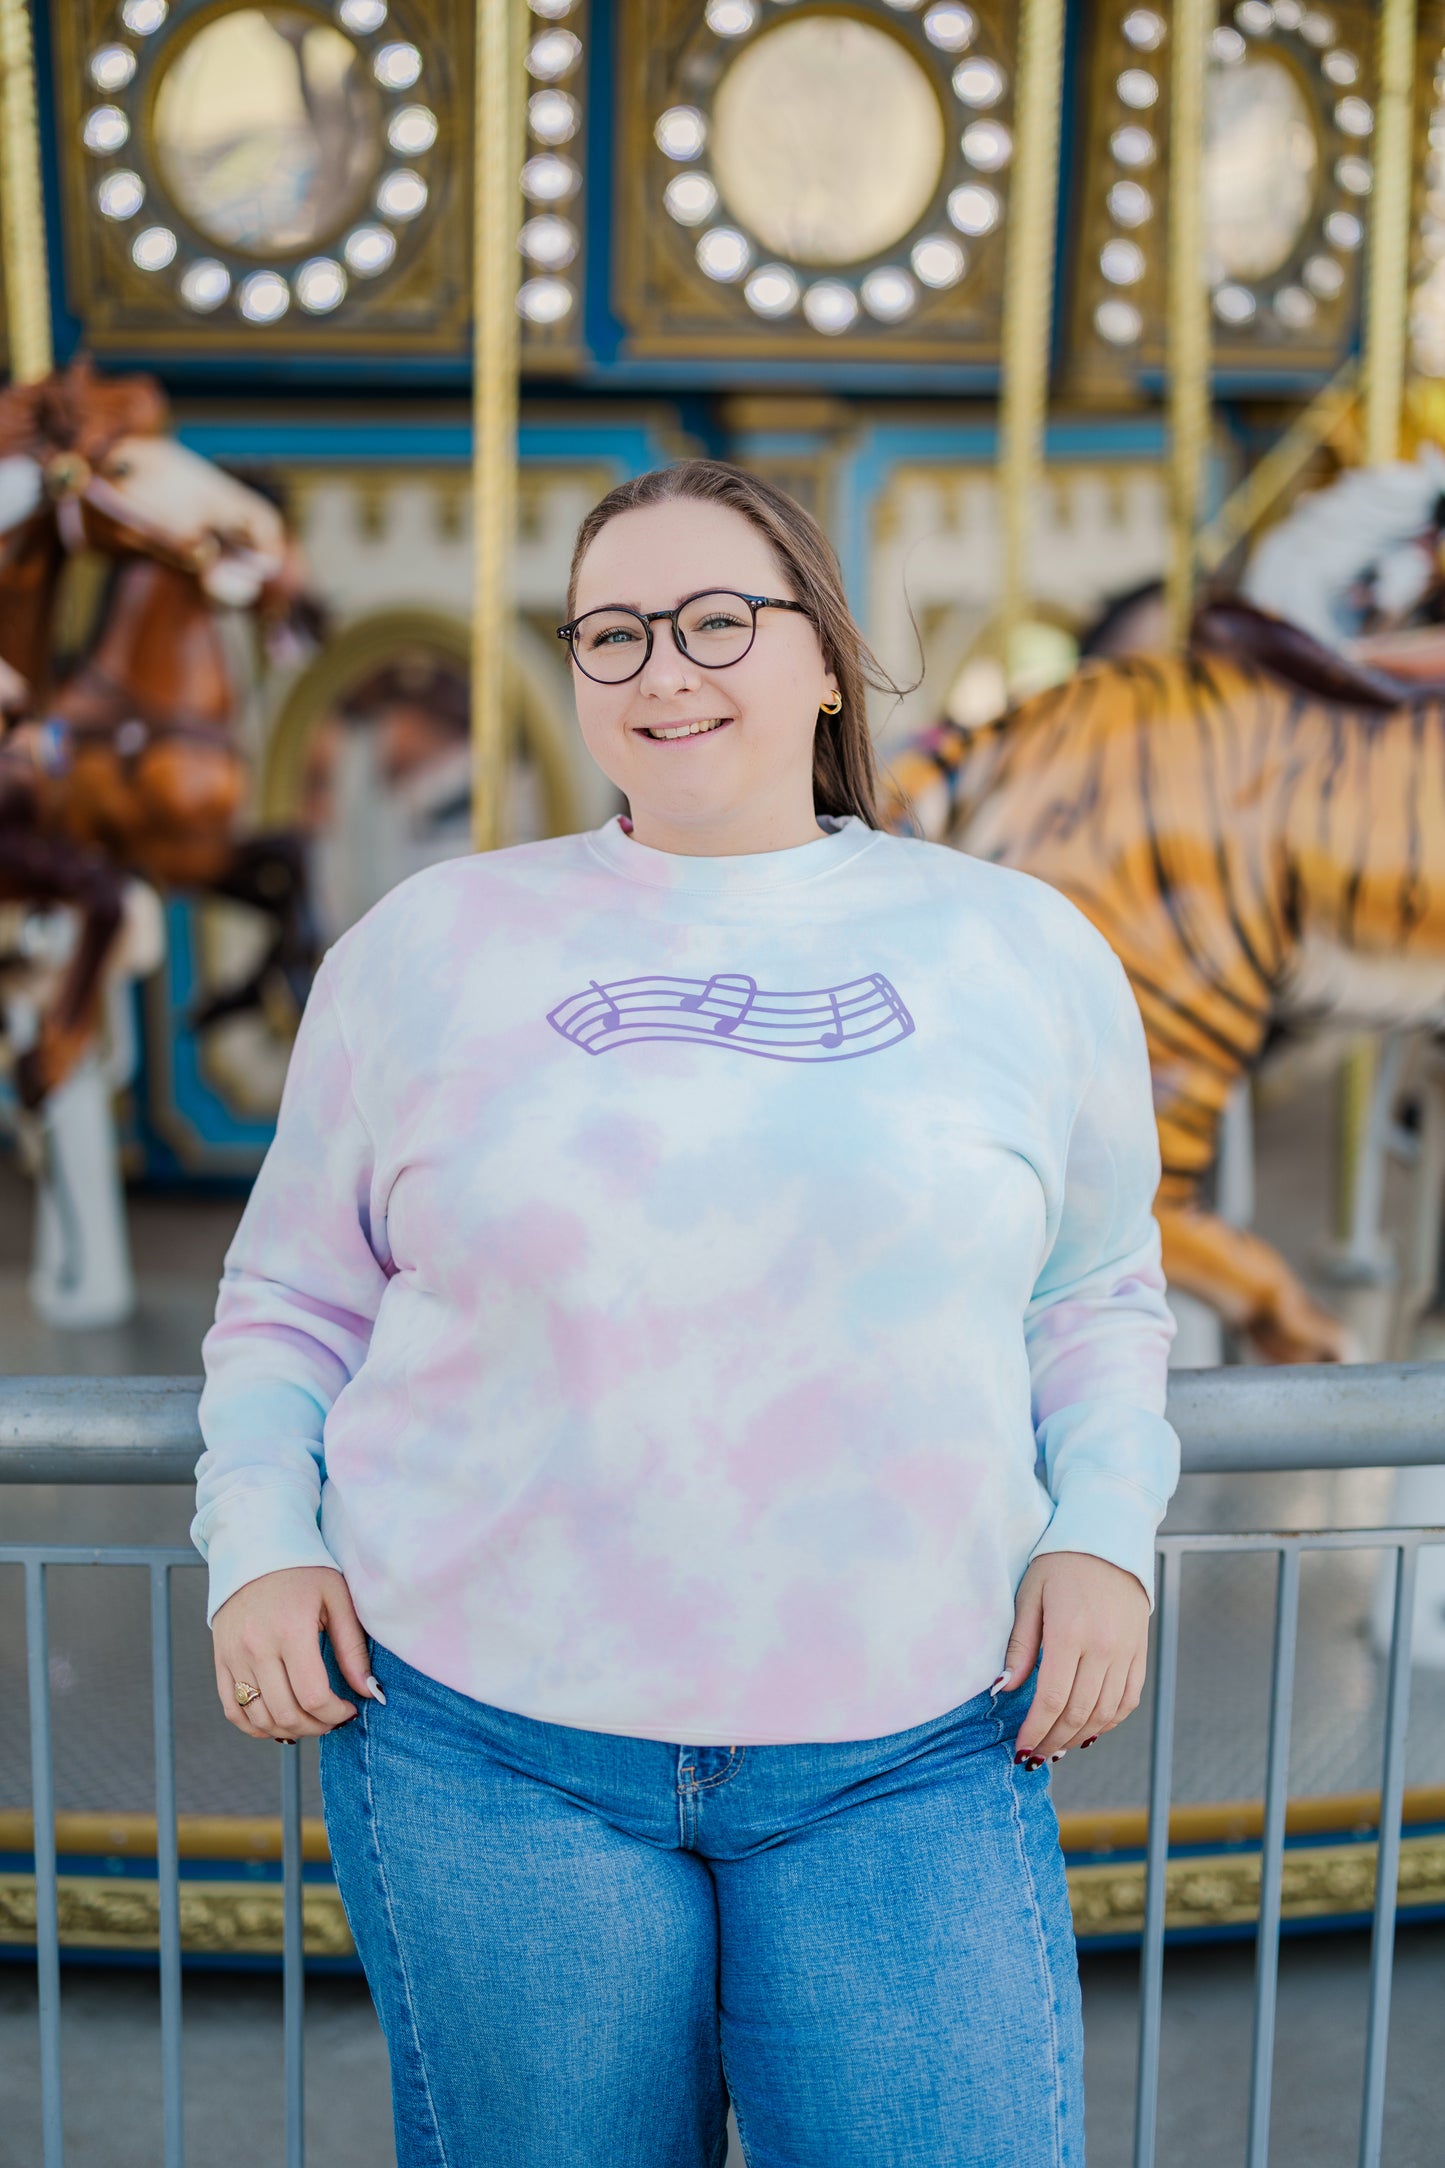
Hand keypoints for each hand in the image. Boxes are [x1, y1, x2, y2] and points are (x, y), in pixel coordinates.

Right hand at [212, 1566, 377, 1742]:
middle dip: (316, 1726)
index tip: (350, 1709)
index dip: (335, 1713)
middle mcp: (256, 1647)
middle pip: (285, 1713)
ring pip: (259, 1717)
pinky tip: (278, 1722)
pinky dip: (255, 1726)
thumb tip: (368, 1691)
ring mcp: (233, 1656)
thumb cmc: (303, 1570)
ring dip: (289, 1730)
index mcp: (290, 1630)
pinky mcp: (220, 1659)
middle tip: (333, 1719)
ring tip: (310, 1720)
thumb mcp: (337, 1598)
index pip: (312, 1696)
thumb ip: (352, 1648)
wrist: (255, 1549)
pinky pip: (232, 1709)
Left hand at [1003, 1551, 1148, 1765]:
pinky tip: (1090, 1730)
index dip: (1036, 1730)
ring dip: (1080, 1737)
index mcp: (1071, 1632)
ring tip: (1058, 1748)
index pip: (1053, 1699)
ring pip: (1106, 1713)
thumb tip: (1004, 1689)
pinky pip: (1129, 1699)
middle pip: (1080, 1713)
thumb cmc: (1060, 1562)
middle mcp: (1103, 1647)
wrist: (1108, 1538)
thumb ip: (1019, 1645)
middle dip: (1054, 1741)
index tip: (1021, 1748)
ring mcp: (1126, 1651)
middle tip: (1035, 1756)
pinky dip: (1110, 1722)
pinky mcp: (1140, 1651)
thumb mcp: (1029, 1594)